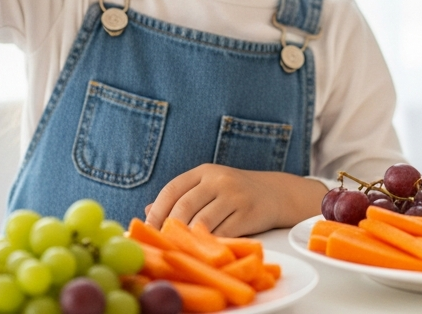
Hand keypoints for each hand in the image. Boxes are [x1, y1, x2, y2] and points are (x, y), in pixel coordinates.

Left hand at [144, 164, 324, 236]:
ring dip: (187, 239)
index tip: (146, 229)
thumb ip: (181, 197)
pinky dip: (208, 244)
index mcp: (204, 172)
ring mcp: (235, 196)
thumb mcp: (208, 187)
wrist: (275, 194)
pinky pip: (221, 234)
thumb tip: (147, 211)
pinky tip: (202, 250)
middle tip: (161, 243)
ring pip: (201, 223)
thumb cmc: (234, 194)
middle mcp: (219, 180)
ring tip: (179, 248)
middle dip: (168, 229)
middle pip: (184, 207)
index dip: (156, 211)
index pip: (172, 190)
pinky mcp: (248, 214)